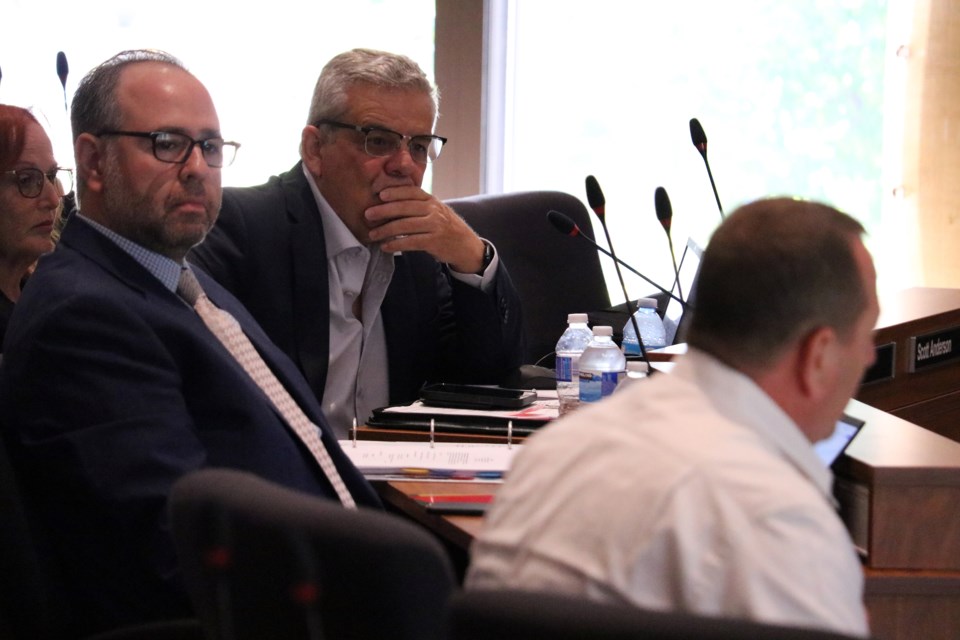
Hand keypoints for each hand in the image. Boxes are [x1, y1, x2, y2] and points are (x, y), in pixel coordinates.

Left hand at [365, 185, 484, 272]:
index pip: (411, 192)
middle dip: (384, 210)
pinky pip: (411, 242)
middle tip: (368, 214)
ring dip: (386, 230)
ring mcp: (435, 226)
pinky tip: (386, 246)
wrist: (466, 246)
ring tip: (372, 234)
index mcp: (432, 200)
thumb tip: (390, 204)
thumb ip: (418, 206)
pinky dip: (396, 244)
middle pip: (405, 207)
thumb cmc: (446, 228)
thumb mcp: (436, 211)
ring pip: (405, 225)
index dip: (395, 192)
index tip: (380, 194)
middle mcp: (434, 210)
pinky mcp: (434, 242)